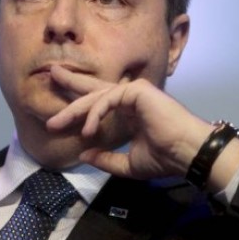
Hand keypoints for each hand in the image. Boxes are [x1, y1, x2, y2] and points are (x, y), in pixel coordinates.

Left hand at [45, 65, 213, 179]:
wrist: (187, 154)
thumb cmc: (165, 158)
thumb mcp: (128, 164)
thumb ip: (106, 159)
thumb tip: (83, 155)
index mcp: (128, 114)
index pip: (99, 104)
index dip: (78, 106)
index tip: (57, 115)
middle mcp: (130, 99)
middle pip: (94, 89)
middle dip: (71, 84)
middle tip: (51, 75)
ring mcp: (134, 92)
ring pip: (96, 95)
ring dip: (75, 109)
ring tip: (56, 123)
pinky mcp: (137, 90)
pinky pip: (107, 98)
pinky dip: (95, 113)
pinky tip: (87, 129)